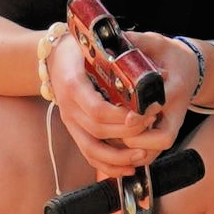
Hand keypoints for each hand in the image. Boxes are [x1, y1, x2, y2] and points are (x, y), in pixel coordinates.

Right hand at [50, 23, 182, 178]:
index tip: (144, 114)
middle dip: (127, 134)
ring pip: (91, 148)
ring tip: (141, 157)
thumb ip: (122, 56)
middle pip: (98, 130)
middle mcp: (68, 106)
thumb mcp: (97, 44)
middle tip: (151, 127)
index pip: (97, 109)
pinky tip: (128, 168)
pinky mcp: (73, 130)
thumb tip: (159, 74)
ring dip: (118, 157)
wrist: (55, 56)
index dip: (121, 116)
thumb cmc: (81, 47)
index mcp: (73, 84)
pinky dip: (107, 165)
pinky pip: (88, 154)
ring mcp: (69, 120)